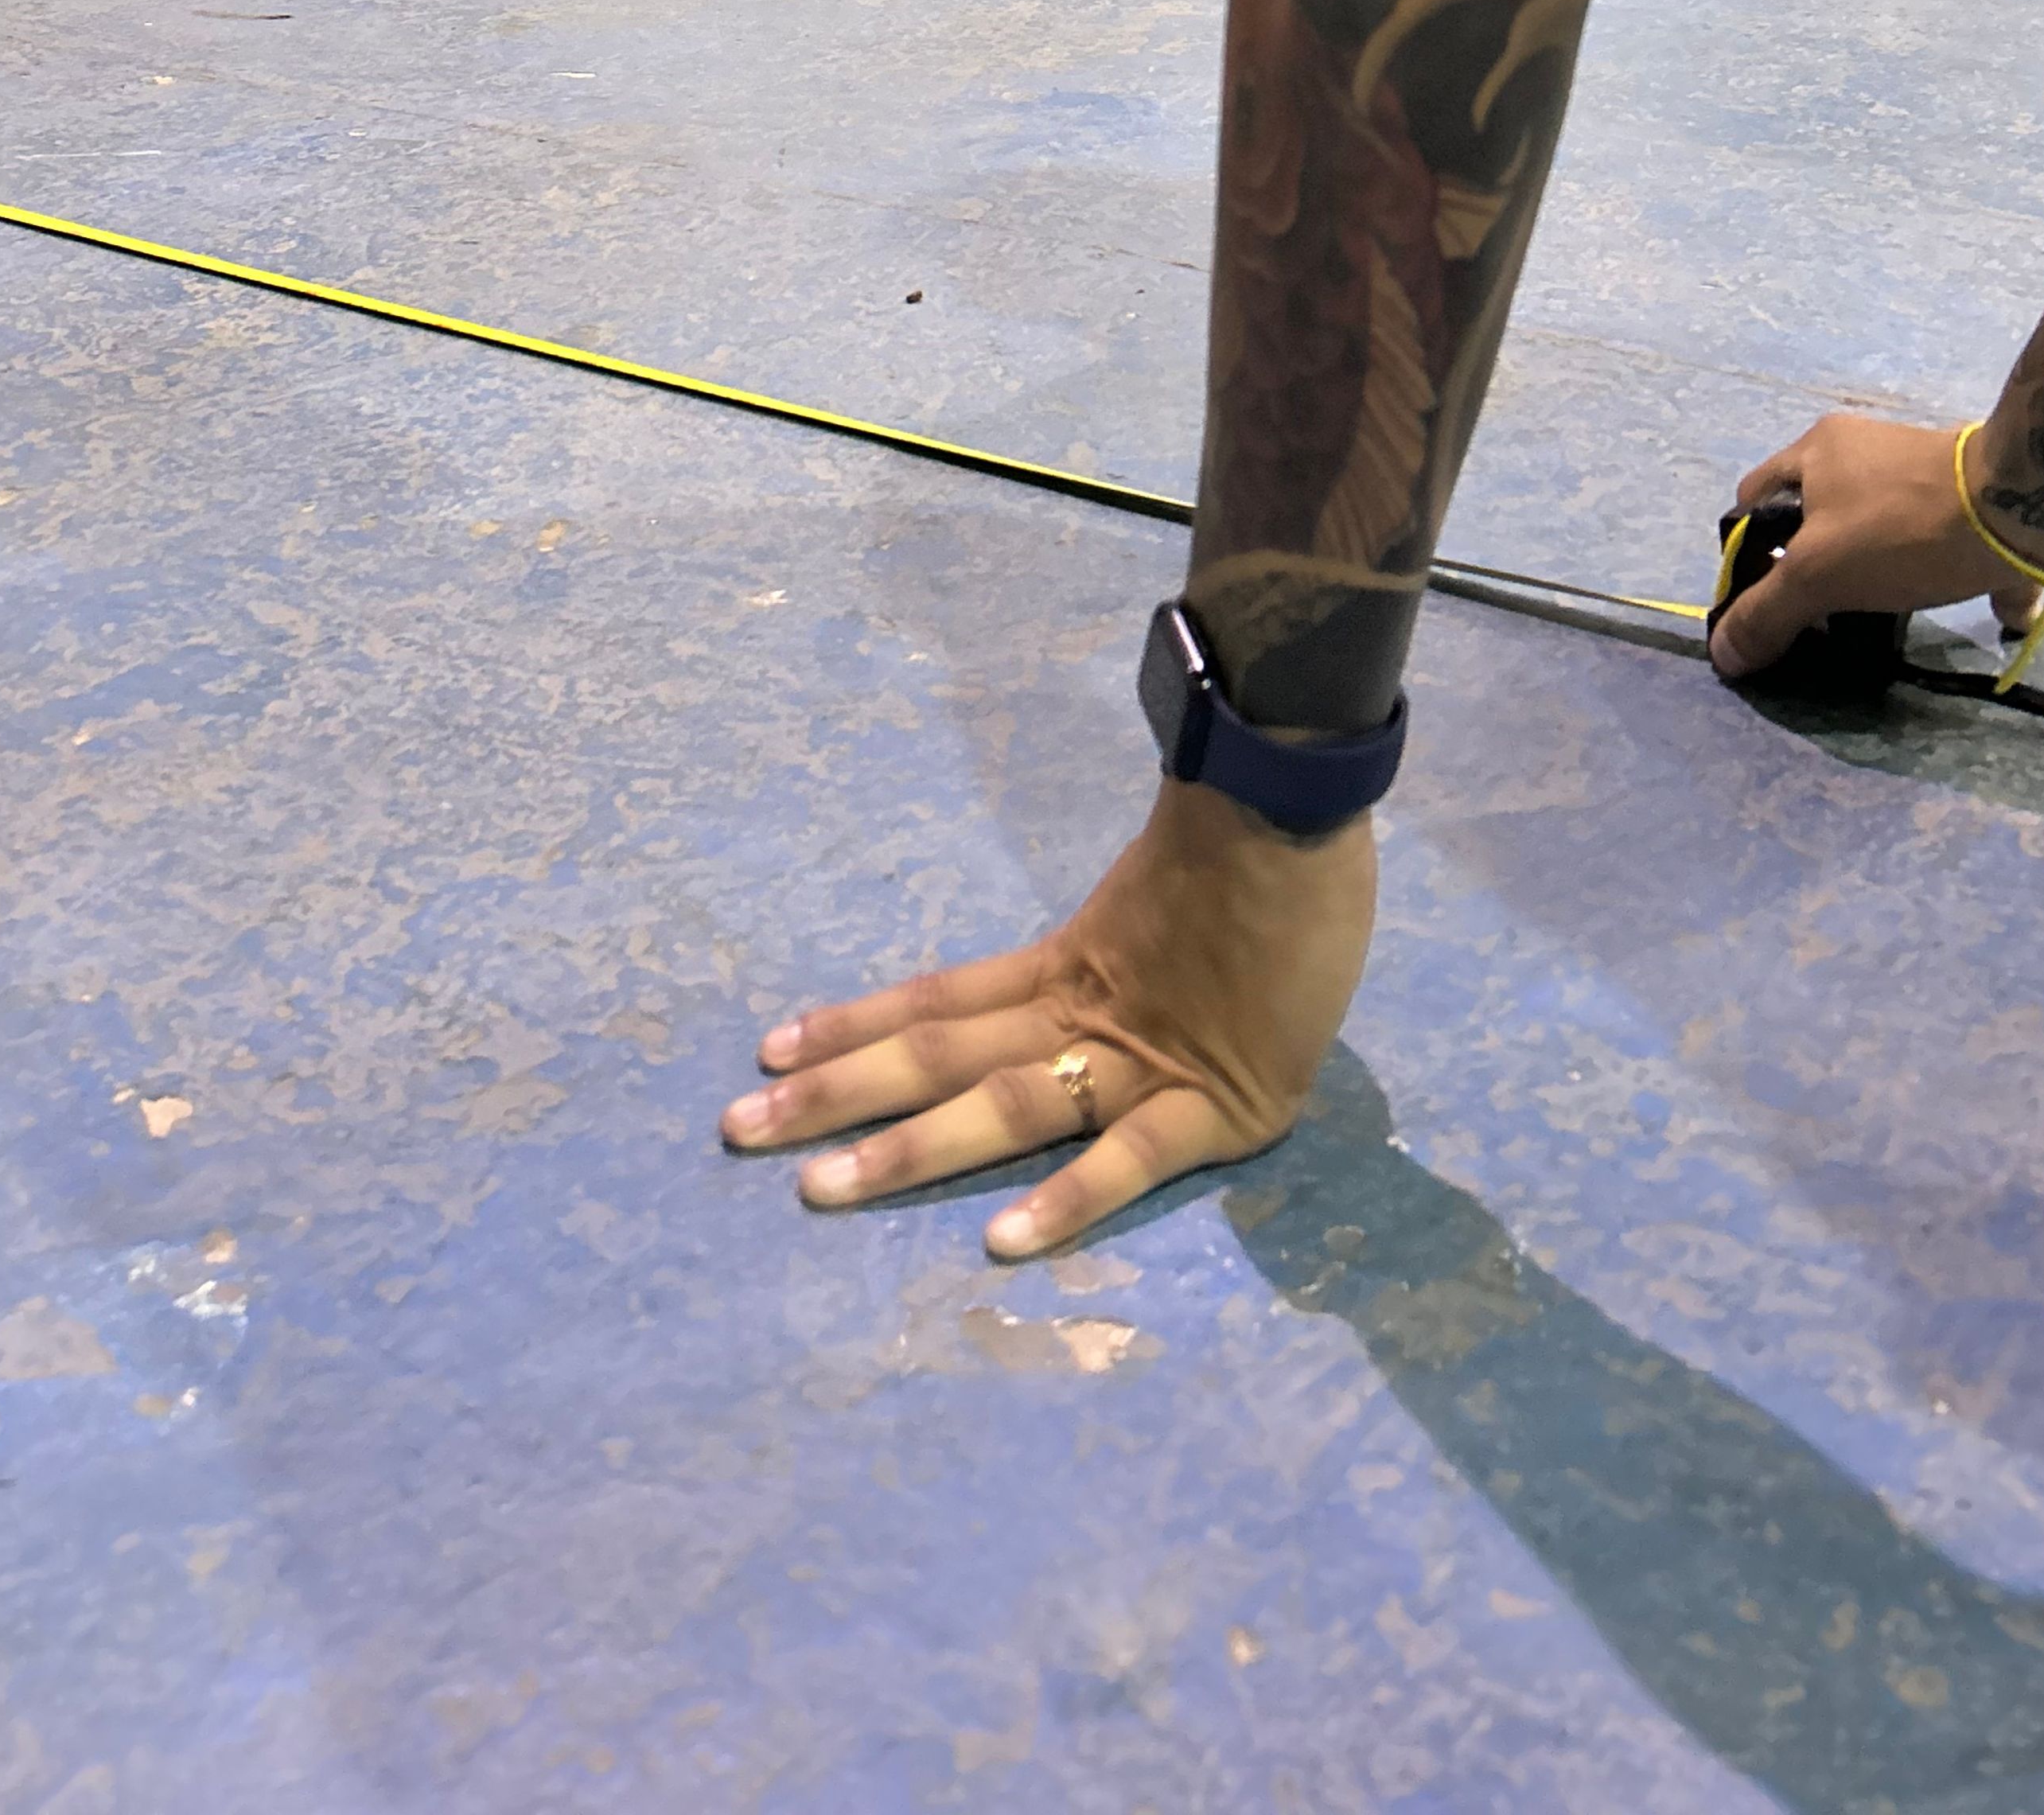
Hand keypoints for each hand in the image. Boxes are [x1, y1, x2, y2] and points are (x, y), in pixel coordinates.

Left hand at [718, 780, 1377, 1261]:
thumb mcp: (1172, 896)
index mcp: (1072, 965)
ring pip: (1004, 1106)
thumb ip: (1137, 946)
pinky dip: (1070, 1199)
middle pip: (937, 1054)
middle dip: (836, 1094)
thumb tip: (1125, 961)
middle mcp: (1084, 1015)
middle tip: (737, 1128)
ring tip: (819, 1186)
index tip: (771, 1047)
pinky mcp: (1221, 1104)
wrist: (1306, 803)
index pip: (937, 998)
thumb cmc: (1260, 841)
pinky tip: (1001, 1240)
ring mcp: (1145, 1062)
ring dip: (908, 1149)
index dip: (855, 1025)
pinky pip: (1133, 1159)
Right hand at [1706, 408, 2043, 677]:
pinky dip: (1951, 575)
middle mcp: (1866, 448)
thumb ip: (1767, 613)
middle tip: (1830, 611)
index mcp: (1817, 449)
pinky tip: (1969, 612)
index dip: (1750, 551)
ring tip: (1891, 617)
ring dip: (1882, 571)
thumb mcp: (1819, 575)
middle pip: (1819, 515)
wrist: (2020, 505)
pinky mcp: (1977, 495)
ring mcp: (1924, 468)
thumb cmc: (1901, 529)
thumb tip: (1722, 655)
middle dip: (1820, 564)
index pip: (1754, 498)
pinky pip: (1948, 539)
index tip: (1772, 600)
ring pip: (1880, 527)